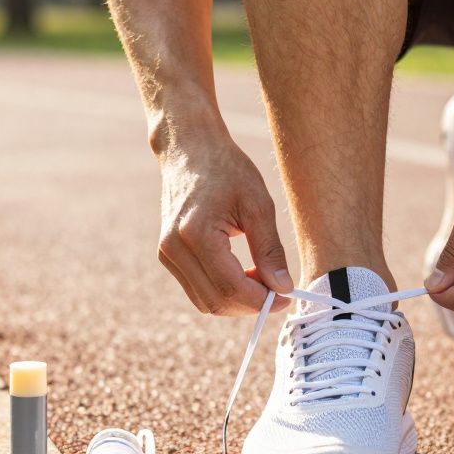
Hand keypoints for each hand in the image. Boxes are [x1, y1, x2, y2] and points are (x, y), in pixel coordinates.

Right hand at [156, 130, 293, 315]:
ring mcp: (166, 254)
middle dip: (250, 304)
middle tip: (278, 290)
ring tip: (262, 279)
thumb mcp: (258, 205)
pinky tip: (243, 273)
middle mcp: (174, 248)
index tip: (287, 296)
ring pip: (204, 302)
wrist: (189, 150)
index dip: (262, 300)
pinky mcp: (167, 256)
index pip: (230, 287)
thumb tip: (283, 288)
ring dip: (236, 301)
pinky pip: (196, 290)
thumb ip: (270, 250)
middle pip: (216, 301)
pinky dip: (222, 291)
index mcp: (196, 233)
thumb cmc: (227, 169)